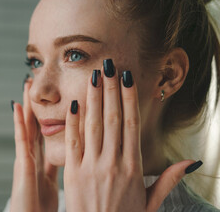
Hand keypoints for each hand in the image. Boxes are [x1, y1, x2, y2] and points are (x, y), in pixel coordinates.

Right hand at [10, 78, 58, 211]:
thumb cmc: (42, 208)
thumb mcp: (54, 182)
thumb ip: (59, 166)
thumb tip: (73, 155)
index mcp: (43, 160)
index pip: (46, 132)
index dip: (47, 114)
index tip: (51, 95)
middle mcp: (33, 156)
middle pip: (35, 123)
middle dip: (36, 103)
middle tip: (35, 82)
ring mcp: (26, 159)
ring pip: (27, 126)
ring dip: (27, 105)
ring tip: (25, 84)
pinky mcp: (22, 165)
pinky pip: (20, 140)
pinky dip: (18, 123)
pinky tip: (17, 106)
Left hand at [63, 63, 196, 211]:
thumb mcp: (151, 202)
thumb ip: (167, 180)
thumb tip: (191, 163)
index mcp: (133, 168)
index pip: (132, 124)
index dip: (129, 99)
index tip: (127, 78)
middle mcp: (113, 163)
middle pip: (113, 119)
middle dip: (110, 90)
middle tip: (109, 66)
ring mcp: (91, 167)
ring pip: (93, 126)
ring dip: (93, 98)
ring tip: (93, 76)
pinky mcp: (73, 173)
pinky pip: (73, 142)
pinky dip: (73, 121)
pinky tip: (74, 103)